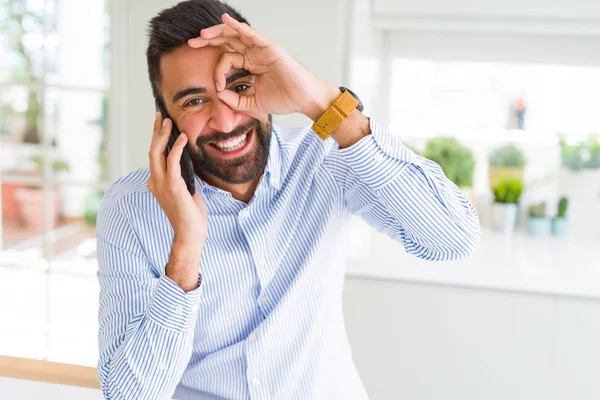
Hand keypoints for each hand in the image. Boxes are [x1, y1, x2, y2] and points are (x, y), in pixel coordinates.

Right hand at [148, 113, 207, 290]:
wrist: (191, 233)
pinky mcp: (172, 186)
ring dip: (163, 136)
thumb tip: (188, 161)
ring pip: (156, 153)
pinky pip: (172, 162)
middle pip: (152, 150)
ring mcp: (161, 184)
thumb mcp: (187, 190)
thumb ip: (184, 176)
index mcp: (156, 183)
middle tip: (161, 116)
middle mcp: (154, 181)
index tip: (161, 125)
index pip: (154, 156)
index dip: (157, 139)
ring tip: (169, 122)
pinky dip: (177, 148)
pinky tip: (182, 138)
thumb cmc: (191, 214)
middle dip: (156, 132)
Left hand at [187, 13, 339, 119]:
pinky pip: (250, 33)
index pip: (226, 60)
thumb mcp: (252, 104)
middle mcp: (254, 54)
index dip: (217, 71)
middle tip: (191, 43)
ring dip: (218, 32)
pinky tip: (225, 21)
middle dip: (208, 41)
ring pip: (235, 35)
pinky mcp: (269, 47)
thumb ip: (235, 101)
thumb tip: (218, 95)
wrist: (302, 100)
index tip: (217, 87)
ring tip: (202, 34)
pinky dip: (237, 26)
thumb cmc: (283, 99)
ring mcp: (261, 49)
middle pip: (227, 42)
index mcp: (250, 65)